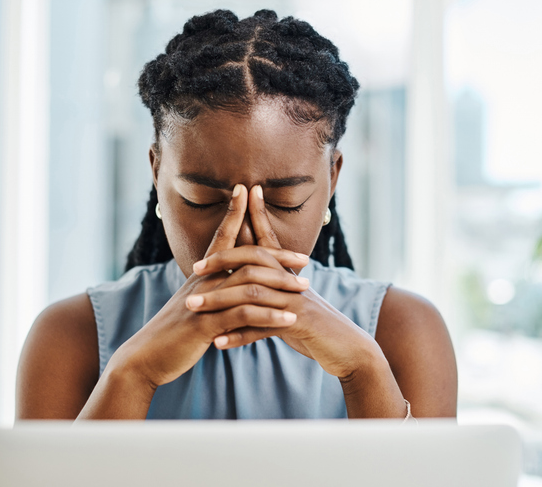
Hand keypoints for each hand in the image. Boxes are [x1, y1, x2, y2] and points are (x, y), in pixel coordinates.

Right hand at [104, 184, 309, 388]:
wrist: (146, 356)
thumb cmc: (174, 331)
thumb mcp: (194, 304)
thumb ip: (213, 290)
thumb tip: (231, 283)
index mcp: (201, 274)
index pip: (221, 236)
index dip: (234, 212)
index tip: (247, 190)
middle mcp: (203, 281)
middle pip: (245, 257)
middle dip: (277, 255)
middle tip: (305, 258)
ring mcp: (204, 301)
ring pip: (249, 284)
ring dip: (280, 285)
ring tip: (304, 289)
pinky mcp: (205, 325)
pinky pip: (243, 315)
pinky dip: (269, 316)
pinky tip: (288, 320)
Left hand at [188, 185, 382, 379]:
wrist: (347, 347)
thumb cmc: (314, 324)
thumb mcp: (291, 301)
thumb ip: (271, 286)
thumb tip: (246, 274)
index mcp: (288, 272)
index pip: (266, 240)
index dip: (253, 217)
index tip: (237, 195)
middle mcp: (291, 281)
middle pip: (253, 262)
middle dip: (222, 262)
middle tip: (195, 268)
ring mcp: (295, 301)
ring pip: (252, 295)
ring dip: (219, 301)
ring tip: (194, 307)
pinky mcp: (299, 323)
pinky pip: (263, 328)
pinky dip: (239, 336)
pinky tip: (218, 342)